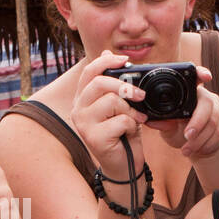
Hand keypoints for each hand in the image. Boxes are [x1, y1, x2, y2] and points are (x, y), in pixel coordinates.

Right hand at [69, 50, 148, 179]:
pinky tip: (132, 132)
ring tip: (135, 119)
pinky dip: (132, 124)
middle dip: (124, 86)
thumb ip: (114, 83)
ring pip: (111, 101)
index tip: (124, 60)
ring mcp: (83, 125)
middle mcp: (78, 110)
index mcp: (82, 99)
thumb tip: (108, 52)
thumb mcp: (120, 105)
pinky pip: (120, 120)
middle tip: (140, 95)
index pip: (88, 72)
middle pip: (99, 83)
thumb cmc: (122, 134)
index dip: (105, 62)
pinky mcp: (94, 138)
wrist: (124, 166)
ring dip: (131, 110)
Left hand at [147, 66, 218, 160]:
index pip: (195, 78)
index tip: (206, 77)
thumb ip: (162, 123)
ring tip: (187, 150)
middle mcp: (205, 95)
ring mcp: (218, 106)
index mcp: (188, 93)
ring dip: (200, 138)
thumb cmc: (179, 132)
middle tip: (187, 136)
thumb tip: (150, 121)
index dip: (201, 73)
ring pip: (213, 120)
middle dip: (197, 123)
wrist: (197, 146)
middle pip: (206, 104)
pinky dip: (210, 142)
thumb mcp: (168, 128)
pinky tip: (200, 149)